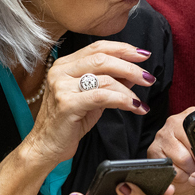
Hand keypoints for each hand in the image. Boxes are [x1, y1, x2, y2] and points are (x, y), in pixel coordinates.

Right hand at [24, 42, 154, 165]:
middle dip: (130, 67)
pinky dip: (122, 100)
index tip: (143, 55)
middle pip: (103, 59)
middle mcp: (61, 71)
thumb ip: (110, 83)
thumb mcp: (92, 98)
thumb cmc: (69, 122)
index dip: (122, 49)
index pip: (97, 48)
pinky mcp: (67, 103)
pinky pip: (102, 96)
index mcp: (65, 65)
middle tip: (149, 77)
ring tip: (141, 101)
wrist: (46, 146)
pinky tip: (134, 107)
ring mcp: (62, 86)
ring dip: (129, 90)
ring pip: (105, 78)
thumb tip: (134, 73)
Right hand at [147, 107, 194, 194]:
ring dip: (190, 170)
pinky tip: (182, 174)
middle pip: (192, 145)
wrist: (186, 176)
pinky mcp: (153, 151)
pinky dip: (179, 176)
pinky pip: (170, 168)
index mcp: (191, 116)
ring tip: (193, 171)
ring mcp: (161, 135)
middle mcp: (174, 122)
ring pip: (182, 157)